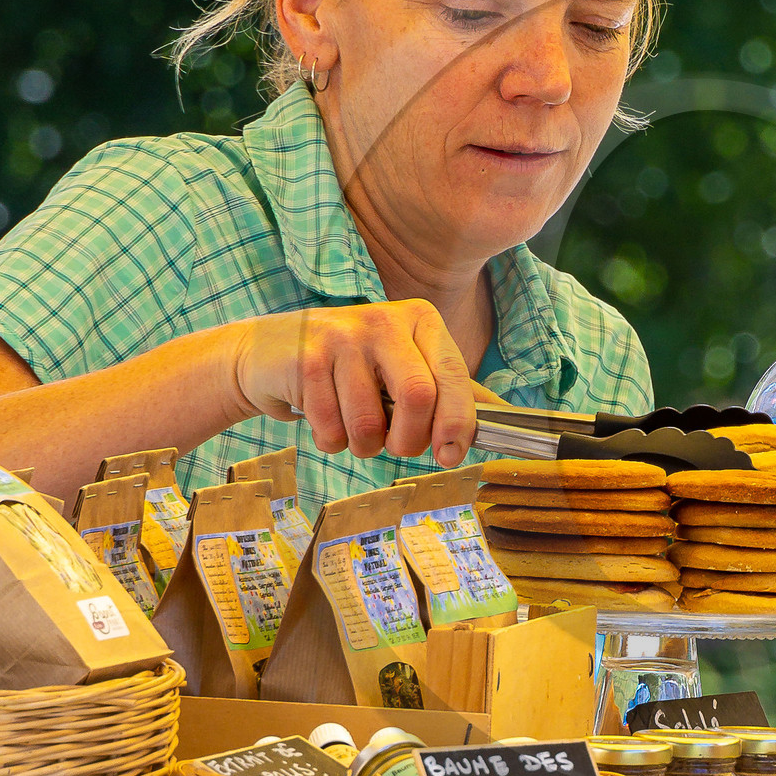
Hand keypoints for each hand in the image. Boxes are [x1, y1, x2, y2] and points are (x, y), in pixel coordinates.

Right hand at [228, 302, 477, 467]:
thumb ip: (450, 390)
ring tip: (353, 429)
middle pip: (418, 398)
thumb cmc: (350, 367)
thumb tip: (506, 417)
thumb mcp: (404, 366)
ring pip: (369, 422)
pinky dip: (331, 440)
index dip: (458, 424)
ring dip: (363, 446)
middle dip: (409, 441)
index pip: (453, 377)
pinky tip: (323, 417)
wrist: (270, 352)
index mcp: (420, 320)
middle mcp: (386, 319)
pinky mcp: (307, 357)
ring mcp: (343, 334)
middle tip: (395, 448)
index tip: (450, 456)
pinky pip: (331, 427)